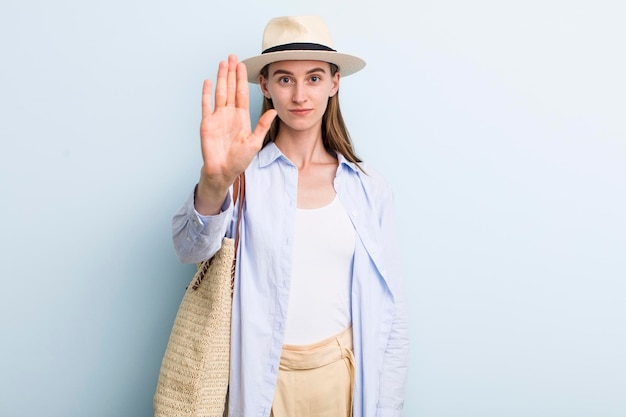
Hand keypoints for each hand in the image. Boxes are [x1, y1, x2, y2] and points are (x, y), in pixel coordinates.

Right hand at [195, 54, 276, 213]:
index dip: (242, 79)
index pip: (242, 93)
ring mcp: (217, 117)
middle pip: (231, 89)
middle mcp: (229, 114)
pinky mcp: (207, 123)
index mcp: (241, 117)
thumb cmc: (239, 160)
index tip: (243, 66)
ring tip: (222, 63)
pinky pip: (206, 105)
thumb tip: (274, 111)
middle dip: (232, 73)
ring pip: (220, 92)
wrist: (223, 171)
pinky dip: (206, 93)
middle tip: (232, 56)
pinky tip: (208, 81)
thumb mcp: (255, 142)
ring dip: (221, 78)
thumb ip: (262, 126)